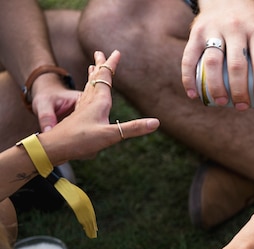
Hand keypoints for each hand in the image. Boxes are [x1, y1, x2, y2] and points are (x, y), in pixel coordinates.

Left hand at [39, 50, 159, 163]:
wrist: (54, 148)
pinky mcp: (78, 117)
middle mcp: (90, 102)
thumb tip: (156, 122)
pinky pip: (84, 99)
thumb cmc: (80, 141)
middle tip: (100, 53)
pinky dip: (87, 91)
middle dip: (100, 66)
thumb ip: (133, 129)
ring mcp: (82, 109)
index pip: (105, 78)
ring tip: (92, 68)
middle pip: (95, 79)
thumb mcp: (110, 136)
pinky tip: (85, 95)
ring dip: (92, 76)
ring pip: (88, 88)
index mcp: (99, 102)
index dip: (111, 65)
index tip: (116, 52)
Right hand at [181, 0, 253, 108]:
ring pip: (212, 63)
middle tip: (242, 107)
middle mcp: (235, 28)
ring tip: (222, 103)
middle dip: (240, 91)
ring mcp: (213, 30)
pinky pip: (189, 58)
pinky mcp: (195, 33)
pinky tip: (194, 94)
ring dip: (217, 87)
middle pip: (237, 66)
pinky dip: (189, 78)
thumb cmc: (250, 23)